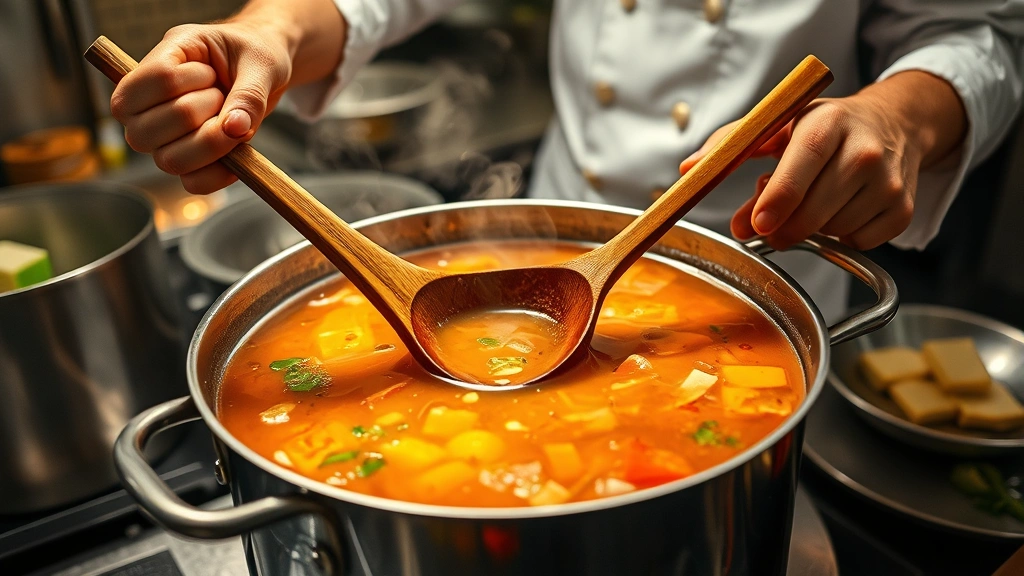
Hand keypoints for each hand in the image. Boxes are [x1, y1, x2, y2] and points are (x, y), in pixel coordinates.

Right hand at [109, 0, 343, 193]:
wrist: (268, 69)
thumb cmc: (256, 55)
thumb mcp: (261, 63)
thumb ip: (250, 93)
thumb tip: (235, 129)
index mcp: (166, 57)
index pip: (144, 84)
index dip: (183, 85)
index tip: (211, 71)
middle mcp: (153, 100)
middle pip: (143, 132)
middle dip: (194, 117)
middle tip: (220, 95)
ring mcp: (167, 133)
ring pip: (167, 161)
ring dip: (208, 144)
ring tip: (228, 119)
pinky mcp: (190, 157)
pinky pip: (192, 182)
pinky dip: (219, 174)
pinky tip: (239, 153)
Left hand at [678, 71, 965, 249]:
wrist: (894, 124)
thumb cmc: (825, 127)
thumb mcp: (780, 124)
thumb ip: (732, 145)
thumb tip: (691, 170)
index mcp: (829, 123)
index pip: (804, 163)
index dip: (778, 198)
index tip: (758, 223)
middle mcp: (865, 151)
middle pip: (814, 210)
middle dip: (782, 226)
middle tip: (768, 223)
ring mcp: (889, 182)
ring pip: (832, 231)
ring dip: (811, 227)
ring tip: (813, 199)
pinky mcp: (902, 210)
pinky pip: (857, 243)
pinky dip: (840, 236)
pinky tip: (839, 210)